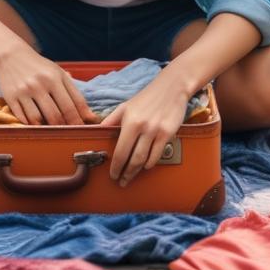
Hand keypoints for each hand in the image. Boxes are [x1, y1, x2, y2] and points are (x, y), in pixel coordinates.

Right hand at [0, 44, 96, 125]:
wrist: (11, 55)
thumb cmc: (39, 66)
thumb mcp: (58, 73)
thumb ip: (74, 93)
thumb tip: (90, 116)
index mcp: (55, 77)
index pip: (72, 104)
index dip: (79, 120)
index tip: (82, 128)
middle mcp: (40, 84)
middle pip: (56, 115)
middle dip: (64, 127)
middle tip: (68, 133)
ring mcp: (24, 91)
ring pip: (38, 119)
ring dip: (46, 128)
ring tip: (51, 128)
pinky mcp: (11, 97)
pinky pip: (23, 118)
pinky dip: (30, 124)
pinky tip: (36, 123)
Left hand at [100, 72, 189, 186]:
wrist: (172, 87)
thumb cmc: (146, 97)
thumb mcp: (125, 106)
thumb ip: (111, 120)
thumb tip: (97, 131)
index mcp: (129, 121)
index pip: (120, 151)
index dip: (116, 167)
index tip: (113, 175)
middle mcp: (143, 127)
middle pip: (132, 160)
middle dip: (126, 173)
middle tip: (121, 181)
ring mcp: (157, 131)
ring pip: (145, 160)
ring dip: (137, 171)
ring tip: (131, 176)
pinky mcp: (169, 133)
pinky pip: (158, 155)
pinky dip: (150, 163)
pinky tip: (145, 165)